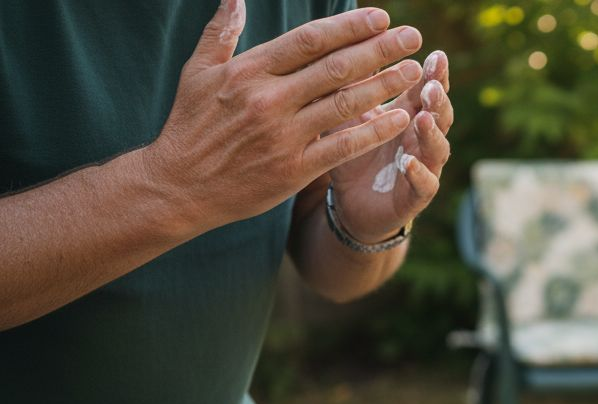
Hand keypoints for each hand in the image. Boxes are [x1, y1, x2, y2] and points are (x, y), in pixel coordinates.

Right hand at [142, 0, 424, 232]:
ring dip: (385, 85)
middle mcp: (268, 100)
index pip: (309, 40)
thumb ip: (221, 33)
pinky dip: (374, 131)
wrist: (177, 187)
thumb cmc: (189, 126)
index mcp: (249, 72)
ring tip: (416, 71)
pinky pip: (343, 147)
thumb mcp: (197, 72)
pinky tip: (401, 118)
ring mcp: (283, 136)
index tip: (381, 17)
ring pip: (345, 104)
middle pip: (336, 68)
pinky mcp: (293, 169)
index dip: (349, 27)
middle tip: (413, 37)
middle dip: (380, 50)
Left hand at [326, 49, 453, 242]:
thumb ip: (350, 88)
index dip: (434, 74)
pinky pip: (425, 184)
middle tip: (431, 85)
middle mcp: (422, 139)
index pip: (427, 90)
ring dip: (432, 132)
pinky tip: (409, 162)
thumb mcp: (348, 117)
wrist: (350, 204)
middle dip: (438, 100)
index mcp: (409, 115)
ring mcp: (424, 167)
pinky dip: (418, 173)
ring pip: (438, 148)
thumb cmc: (353, 154)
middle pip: (440, 115)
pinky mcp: (416, 196)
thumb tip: (339, 46)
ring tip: (423, 118)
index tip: (436, 55)